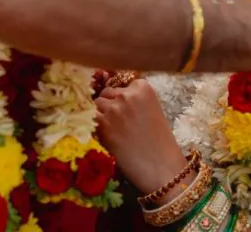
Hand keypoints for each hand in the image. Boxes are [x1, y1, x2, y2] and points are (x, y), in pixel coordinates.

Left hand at [95, 79, 189, 194]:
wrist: (160, 165)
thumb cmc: (159, 141)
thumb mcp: (151, 111)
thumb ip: (134, 101)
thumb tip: (112, 99)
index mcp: (143, 87)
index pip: (121, 85)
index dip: (120, 99)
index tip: (126, 111)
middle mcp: (127, 94)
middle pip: (107, 93)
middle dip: (109, 105)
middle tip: (117, 123)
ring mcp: (114, 108)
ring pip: (97, 104)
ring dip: (101, 116)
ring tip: (112, 131)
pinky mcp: (103, 124)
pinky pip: (91, 118)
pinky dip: (95, 126)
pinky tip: (105, 136)